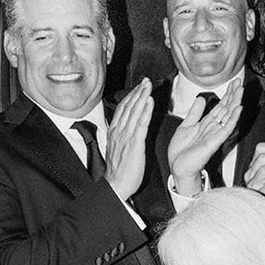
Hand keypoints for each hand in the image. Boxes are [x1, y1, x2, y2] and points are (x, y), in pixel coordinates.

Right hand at [104, 79, 153, 201]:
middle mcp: (119, 131)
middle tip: (145, 80)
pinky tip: (149, 101)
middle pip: (129, 107)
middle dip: (137, 92)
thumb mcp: (117, 148)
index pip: (123, 109)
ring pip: (134, 112)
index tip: (138, 87)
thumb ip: (121, 135)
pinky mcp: (134, 144)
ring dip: (141, 96)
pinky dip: (145, 111)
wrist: (116, 185)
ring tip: (148, 85)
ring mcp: (126, 136)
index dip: (131, 96)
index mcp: (115, 132)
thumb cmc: (119, 170)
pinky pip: (140, 124)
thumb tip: (125, 127)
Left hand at [167, 80, 244, 195]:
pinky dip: (233, 118)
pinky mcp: (214, 142)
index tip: (232, 83)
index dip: (226, 94)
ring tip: (240, 90)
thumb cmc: (181, 153)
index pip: (220, 106)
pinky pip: (226, 128)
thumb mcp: (185, 126)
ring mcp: (215, 134)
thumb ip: (194, 113)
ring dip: (235, 102)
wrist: (178, 168)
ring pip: (228, 115)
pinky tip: (238, 109)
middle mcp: (212, 128)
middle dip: (233, 94)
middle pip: (226, 108)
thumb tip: (200, 99)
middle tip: (239, 82)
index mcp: (206, 124)